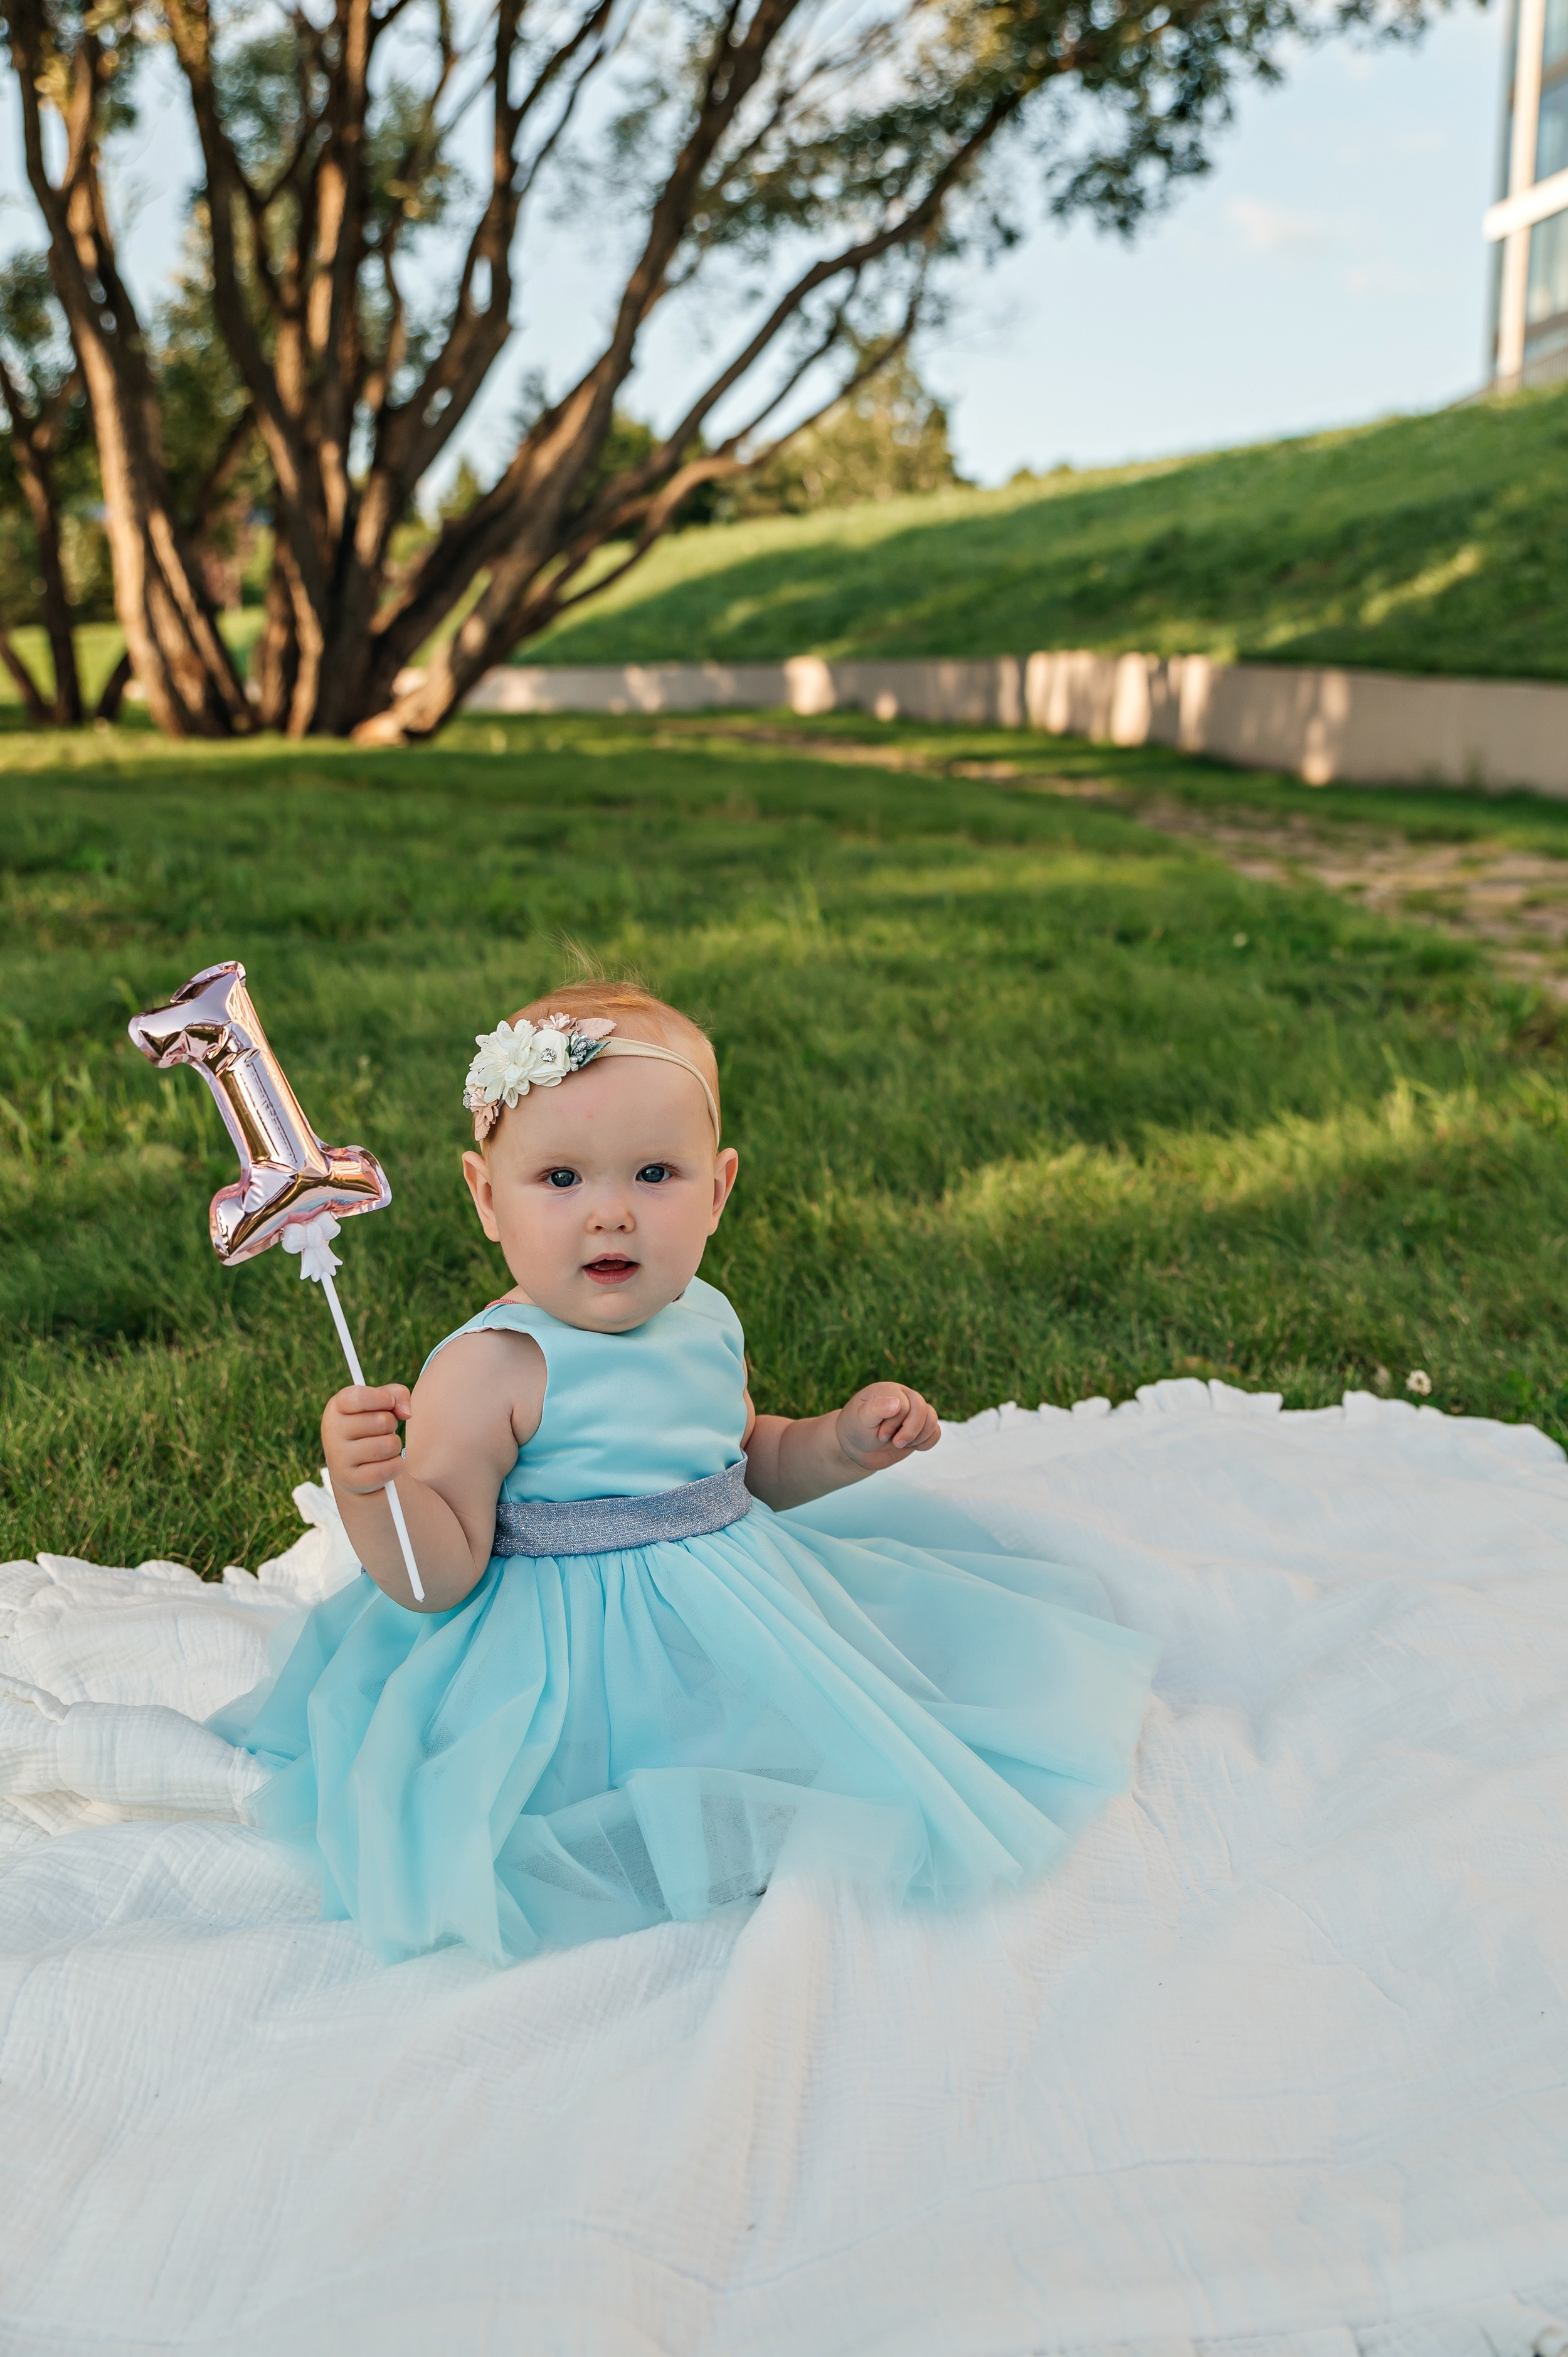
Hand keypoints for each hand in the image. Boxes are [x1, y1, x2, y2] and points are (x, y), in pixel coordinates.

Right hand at [322, 1382, 412, 1498]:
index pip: (360, 1397)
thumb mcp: (380, 1404)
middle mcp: (331, 1431)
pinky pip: (390, 1468)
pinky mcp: (351, 1480)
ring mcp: (338, 1457)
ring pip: (389, 1445)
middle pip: (383, 1421)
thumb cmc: (370, 1428)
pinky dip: (396, 1465)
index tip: (389, 1403)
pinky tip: (383, 1464)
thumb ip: (396, 1395)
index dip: (383, 1398)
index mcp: (336, 1407)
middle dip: (392, 1425)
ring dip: (394, 1446)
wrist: (355, 1468)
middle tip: (381, 1431)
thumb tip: (406, 1413)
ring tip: (382, 1448)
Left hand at [834, 1383, 940, 1474]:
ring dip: (918, 1437)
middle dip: (911, 1430)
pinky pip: (935, 1432)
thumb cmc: (855, 1430)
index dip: (895, 1422)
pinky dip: (927, 1442)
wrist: (857, 1449)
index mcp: (889, 1390)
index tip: (879, 1434)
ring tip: (900, 1444)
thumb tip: (898, 1402)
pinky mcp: (919, 1428)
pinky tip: (912, 1446)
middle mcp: (904, 1397)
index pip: (904, 1403)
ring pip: (932, 1419)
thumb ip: (876, 1409)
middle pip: (922, 1408)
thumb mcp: (860, 1419)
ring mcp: (913, 1413)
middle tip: (896, 1443)